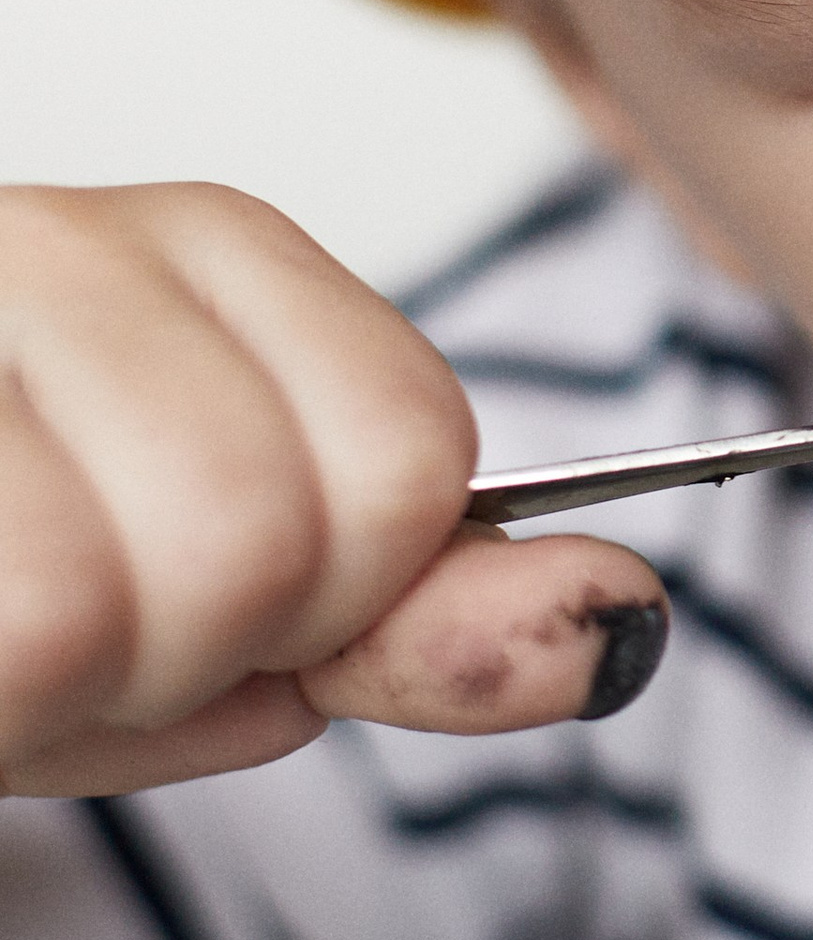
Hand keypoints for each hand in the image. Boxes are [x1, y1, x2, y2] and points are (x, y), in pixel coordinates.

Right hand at [0, 184, 667, 796]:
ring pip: (193, 564)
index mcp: (199, 255)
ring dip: (99, 682)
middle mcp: (83, 243)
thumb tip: (624, 627)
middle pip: (313, 517)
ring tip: (14, 626)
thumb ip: (415, 623)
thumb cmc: (2, 576)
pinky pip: (47, 624)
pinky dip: (17, 695)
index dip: (339, 595)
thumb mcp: (205, 617)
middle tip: (84, 636)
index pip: (414, 452)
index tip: (213, 608)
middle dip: (208, 653)